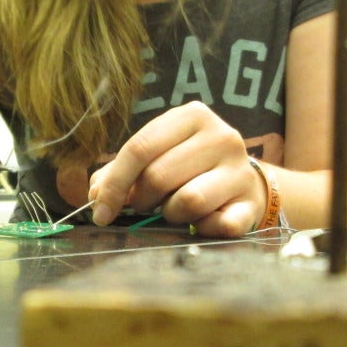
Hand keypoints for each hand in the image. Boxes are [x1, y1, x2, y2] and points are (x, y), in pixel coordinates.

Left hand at [87, 102, 266, 237]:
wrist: (244, 184)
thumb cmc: (190, 169)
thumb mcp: (158, 156)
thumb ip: (121, 172)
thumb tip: (95, 196)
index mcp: (193, 116)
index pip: (140, 148)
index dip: (114, 184)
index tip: (100, 212)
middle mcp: (221, 136)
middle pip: (159, 176)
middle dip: (143, 200)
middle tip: (147, 205)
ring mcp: (240, 170)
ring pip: (188, 201)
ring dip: (172, 214)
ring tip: (176, 209)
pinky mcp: (251, 203)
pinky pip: (216, 225)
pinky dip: (202, 230)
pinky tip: (203, 223)